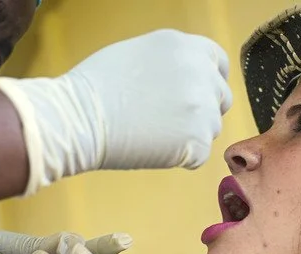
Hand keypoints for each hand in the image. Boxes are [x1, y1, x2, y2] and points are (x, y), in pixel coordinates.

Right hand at [0, 29, 232, 194]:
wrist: (80, 117)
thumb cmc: (95, 86)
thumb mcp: (139, 52)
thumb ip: (171, 62)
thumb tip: (181, 80)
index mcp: (186, 46)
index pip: (218, 63)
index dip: (209, 82)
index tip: (198, 97)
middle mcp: (200, 73)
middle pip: (220, 98)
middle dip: (202, 111)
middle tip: (171, 123)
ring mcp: (202, 107)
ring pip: (211, 128)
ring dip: (191, 136)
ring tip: (153, 135)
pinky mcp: (197, 141)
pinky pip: (200, 155)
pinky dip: (182, 159)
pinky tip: (153, 149)